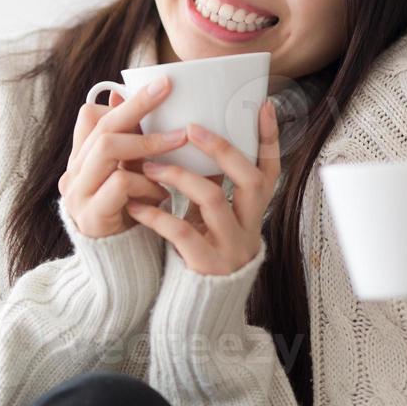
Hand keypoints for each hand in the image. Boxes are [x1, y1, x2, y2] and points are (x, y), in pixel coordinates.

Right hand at [58, 76, 189, 238]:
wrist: (120, 266)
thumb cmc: (132, 212)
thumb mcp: (134, 172)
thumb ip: (137, 142)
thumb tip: (145, 98)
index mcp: (81, 159)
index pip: (90, 116)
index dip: (123, 102)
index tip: (158, 86)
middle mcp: (73, 173)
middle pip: (102, 126)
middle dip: (138, 105)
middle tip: (167, 90)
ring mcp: (78, 194)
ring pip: (108, 148)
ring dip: (148, 143)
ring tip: (178, 142)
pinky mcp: (90, 216)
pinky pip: (120, 183)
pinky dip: (146, 182)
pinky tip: (162, 193)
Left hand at [126, 99, 280, 275]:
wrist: (201, 301)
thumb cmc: (204, 242)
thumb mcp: (214, 212)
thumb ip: (210, 180)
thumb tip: (191, 132)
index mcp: (254, 208)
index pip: (271, 168)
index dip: (270, 138)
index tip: (263, 105)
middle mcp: (249, 224)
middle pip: (249, 179)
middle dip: (221, 150)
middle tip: (191, 128)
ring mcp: (230, 244)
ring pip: (213, 200)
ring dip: (179, 176)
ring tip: (149, 164)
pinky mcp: (205, 263)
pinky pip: (181, 231)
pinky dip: (156, 215)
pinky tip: (135, 204)